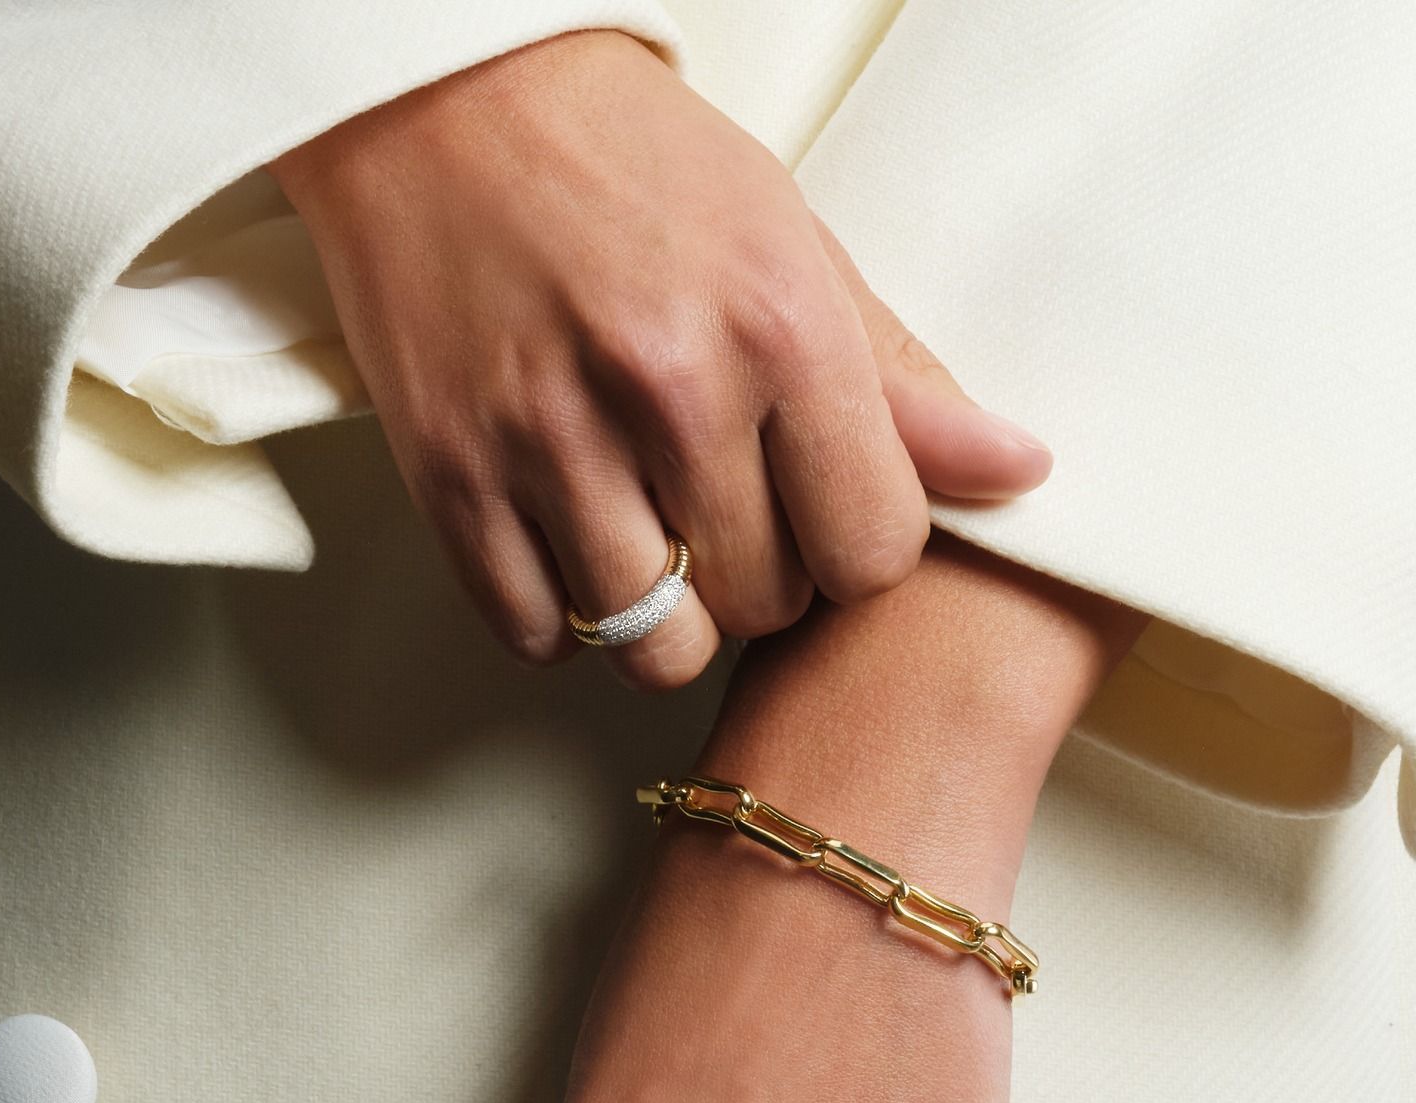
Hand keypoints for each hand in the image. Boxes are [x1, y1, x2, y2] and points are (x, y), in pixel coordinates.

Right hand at [270, 30, 1051, 689]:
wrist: (443, 96)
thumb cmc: (627, 163)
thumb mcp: (790, 243)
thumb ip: (899, 381)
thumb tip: (1017, 474)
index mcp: (777, 324)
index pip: (874, 552)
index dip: (856, 548)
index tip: (823, 511)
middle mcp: (666, 387)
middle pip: (766, 607)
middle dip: (761, 578)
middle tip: (728, 510)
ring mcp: (546, 438)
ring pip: (654, 647)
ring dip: (666, 616)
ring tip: (652, 541)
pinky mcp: (450, 476)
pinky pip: (537, 633)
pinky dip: (562, 613)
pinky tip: (572, 544)